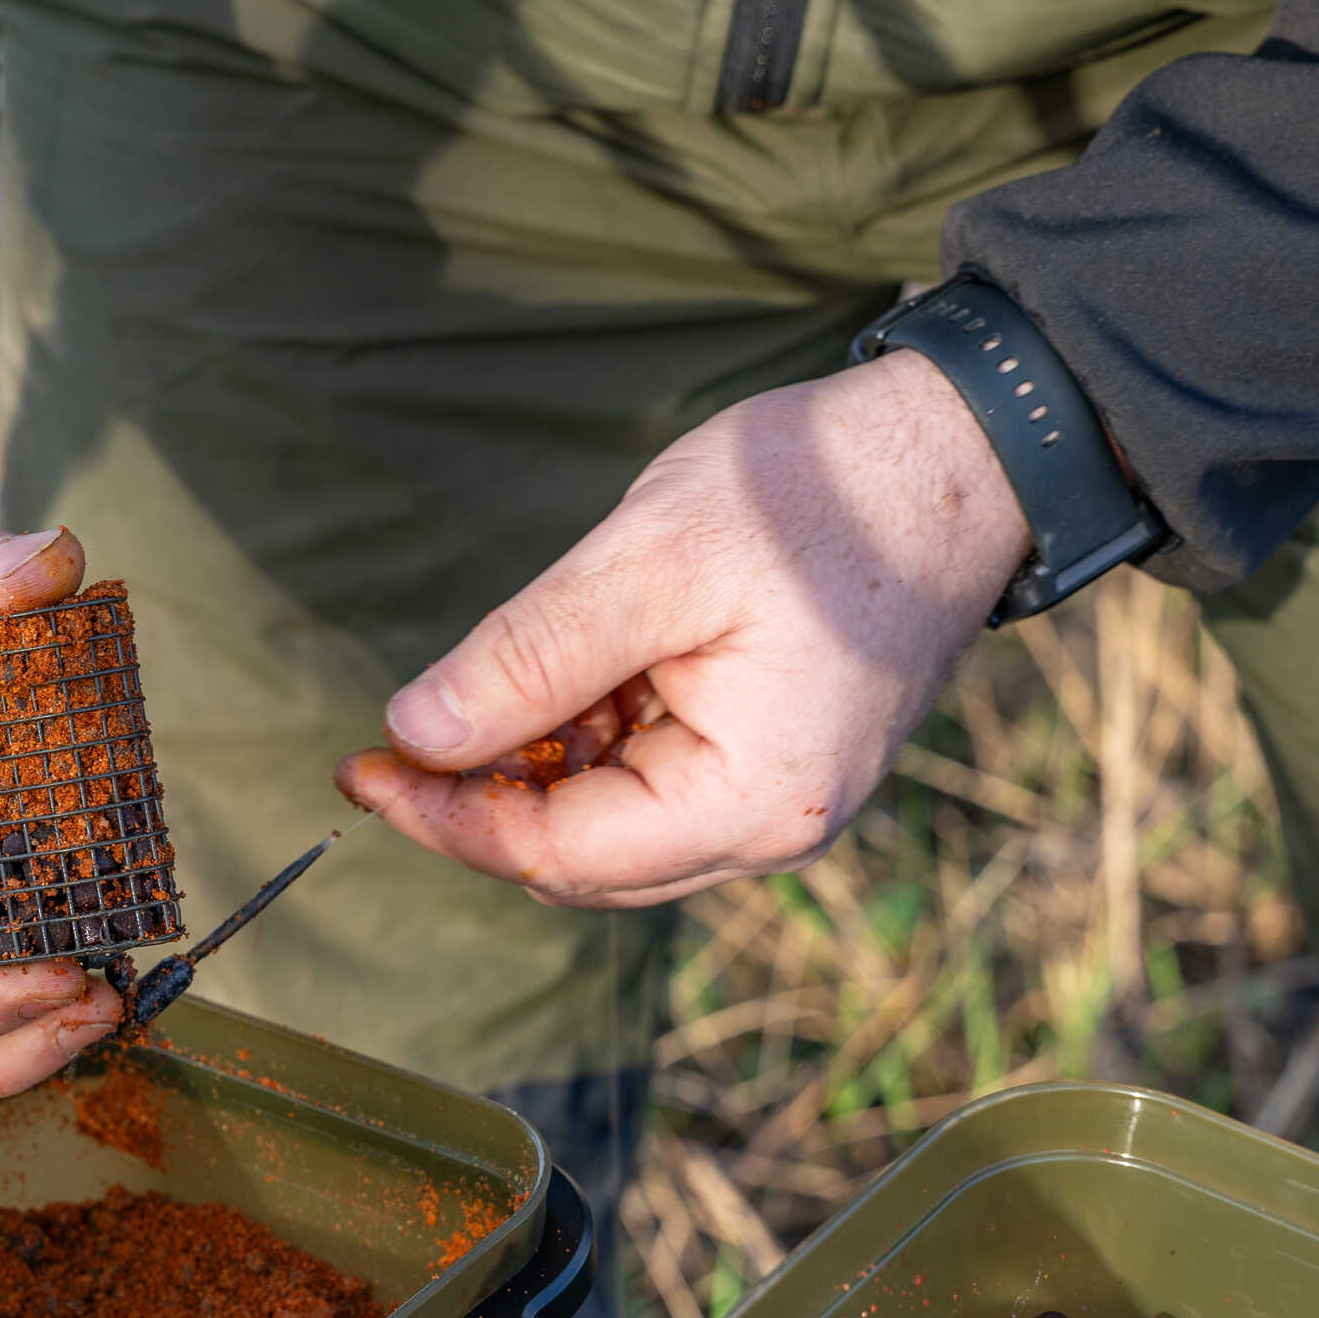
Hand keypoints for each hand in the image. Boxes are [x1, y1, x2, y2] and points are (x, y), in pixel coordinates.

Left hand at [337, 353, 1028, 906]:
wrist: (957, 455)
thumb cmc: (822, 495)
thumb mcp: (652, 560)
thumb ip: (529, 658)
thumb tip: (416, 733)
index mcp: (750, 801)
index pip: (555, 856)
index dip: (445, 818)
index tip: (360, 763)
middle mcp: (772, 831)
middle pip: (578, 862)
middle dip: (480, 804)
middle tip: (396, 732)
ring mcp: (778, 802)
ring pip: (608, 829)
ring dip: (532, 772)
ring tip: (497, 677)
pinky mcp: (772, 762)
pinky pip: (652, 786)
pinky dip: (587, 744)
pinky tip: (566, 673)